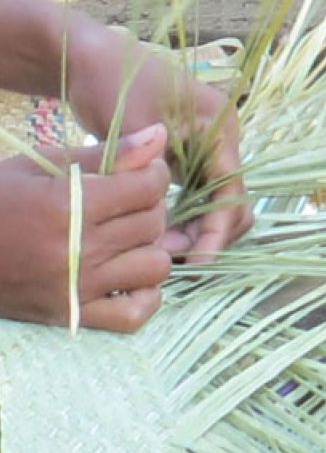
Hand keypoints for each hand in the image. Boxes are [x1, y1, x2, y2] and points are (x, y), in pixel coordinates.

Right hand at [0, 123, 171, 330]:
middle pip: (153, 225)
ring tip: (133, 241)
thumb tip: (159, 136)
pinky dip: (145, 298)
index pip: (146, 188)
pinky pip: (134, 315)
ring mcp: (79, 287)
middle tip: (135, 204)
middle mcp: (80, 248)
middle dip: (153, 208)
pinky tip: (134, 280)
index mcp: (68, 204)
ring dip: (152, 250)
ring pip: (155, 268)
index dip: (155, 175)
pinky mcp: (75, 316)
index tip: (147, 173)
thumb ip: (103, 155)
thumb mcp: (39, 166)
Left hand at [68, 29, 252, 261]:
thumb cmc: (113, 83)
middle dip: (210, 237)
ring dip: (198, 234)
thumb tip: (167, 231)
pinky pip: (200, 202)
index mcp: (220, 130)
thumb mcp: (132, 128)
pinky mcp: (192, 163)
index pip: (231, 194)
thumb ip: (152, 180)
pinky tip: (162, 237)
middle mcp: (223, 144)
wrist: (91, 60)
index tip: (197, 263)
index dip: (216, 233)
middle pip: (233, 206)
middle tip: (175, 259)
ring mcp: (210, 154)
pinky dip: (187, 223)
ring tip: (165, 251)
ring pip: (219, 208)